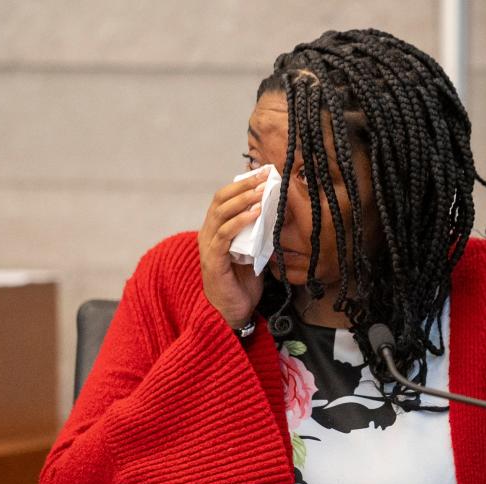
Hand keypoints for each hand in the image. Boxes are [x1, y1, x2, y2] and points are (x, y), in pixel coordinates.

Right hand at [198, 167, 268, 328]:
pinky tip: (255, 213)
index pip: (225, 197)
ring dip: (243, 199)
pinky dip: (240, 221)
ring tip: (262, 190)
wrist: (233, 311)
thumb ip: (258, 233)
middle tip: (264, 175)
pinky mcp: (213, 259)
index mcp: (216, 228)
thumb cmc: (242, 281)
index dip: (242, 182)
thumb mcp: (253, 251)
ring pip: (222, 213)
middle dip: (244, 184)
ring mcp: (208, 245)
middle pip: (221, 199)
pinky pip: (225, 235)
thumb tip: (277, 213)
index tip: (262, 172)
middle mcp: (208, 232)